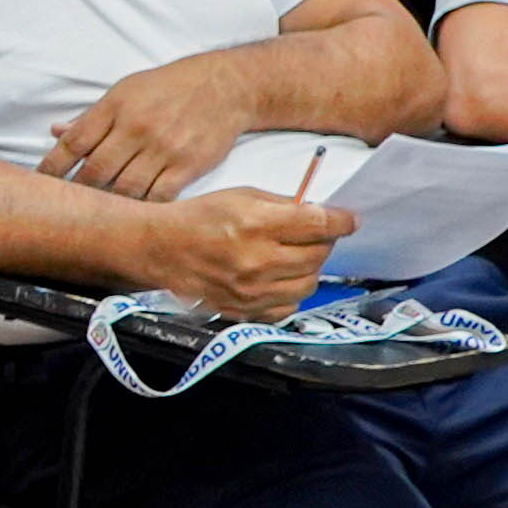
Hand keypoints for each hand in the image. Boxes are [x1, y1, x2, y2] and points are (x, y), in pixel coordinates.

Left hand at [39, 54, 281, 201]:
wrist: (224, 86)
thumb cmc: (168, 88)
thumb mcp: (126, 91)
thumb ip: (92, 117)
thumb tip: (56, 132)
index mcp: (115, 107)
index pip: (73, 142)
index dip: (52, 167)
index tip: (40, 185)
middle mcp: (136, 128)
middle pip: (95, 171)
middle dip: (78, 192)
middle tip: (67, 207)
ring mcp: (162, 148)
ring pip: (124, 189)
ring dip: (109, 204)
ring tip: (98, 214)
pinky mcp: (187, 166)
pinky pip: (157, 197)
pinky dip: (143, 208)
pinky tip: (134, 214)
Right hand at [150, 189, 349, 321]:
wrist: (160, 250)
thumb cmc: (198, 218)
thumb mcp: (242, 196)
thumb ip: (284, 206)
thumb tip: (320, 214)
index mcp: (255, 224)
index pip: (318, 225)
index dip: (341, 221)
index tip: (348, 220)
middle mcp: (256, 261)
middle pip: (318, 255)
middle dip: (323, 242)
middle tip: (314, 234)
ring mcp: (251, 291)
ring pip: (309, 283)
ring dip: (309, 268)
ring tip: (294, 256)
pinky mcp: (245, 311)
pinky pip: (289, 306)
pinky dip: (290, 292)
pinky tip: (277, 277)